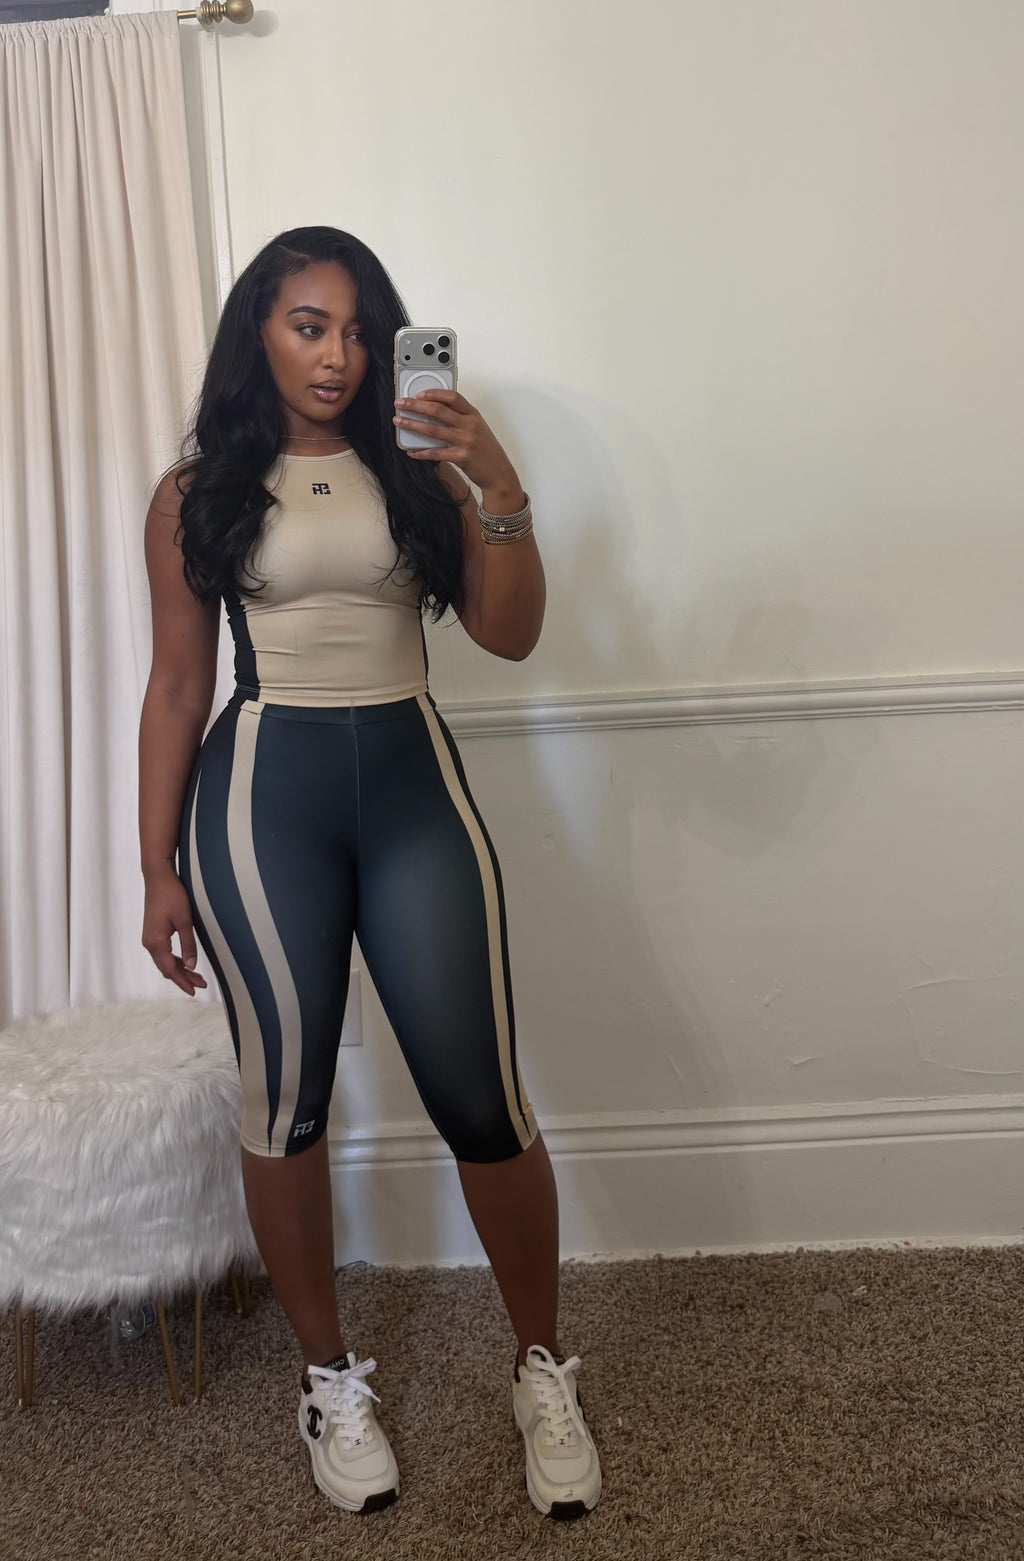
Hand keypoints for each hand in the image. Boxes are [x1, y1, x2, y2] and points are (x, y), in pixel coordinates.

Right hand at [141, 869, 207, 995]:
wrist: (158, 877)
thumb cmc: (172, 895)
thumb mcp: (184, 921)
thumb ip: (188, 945)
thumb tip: (191, 966)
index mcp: (156, 943)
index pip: (170, 970)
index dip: (183, 982)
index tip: (195, 991)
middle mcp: (149, 943)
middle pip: (167, 968)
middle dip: (184, 978)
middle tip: (202, 984)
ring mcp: (149, 938)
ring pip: (165, 962)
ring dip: (180, 970)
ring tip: (197, 976)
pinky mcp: (153, 932)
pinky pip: (163, 953)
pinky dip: (174, 961)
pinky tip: (185, 962)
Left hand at [393, 389, 520, 496]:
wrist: (499, 473)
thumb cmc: (486, 450)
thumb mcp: (478, 428)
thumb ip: (460, 419)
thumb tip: (433, 412)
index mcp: (473, 415)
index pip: (453, 397)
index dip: (434, 393)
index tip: (419, 393)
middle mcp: (469, 426)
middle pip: (438, 410)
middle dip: (416, 405)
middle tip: (400, 403)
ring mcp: (465, 441)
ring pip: (433, 429)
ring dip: (412, 424)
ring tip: (399, 421)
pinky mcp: (460, 458)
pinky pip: (435, 453)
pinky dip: (421, 452)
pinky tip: (411, 451)